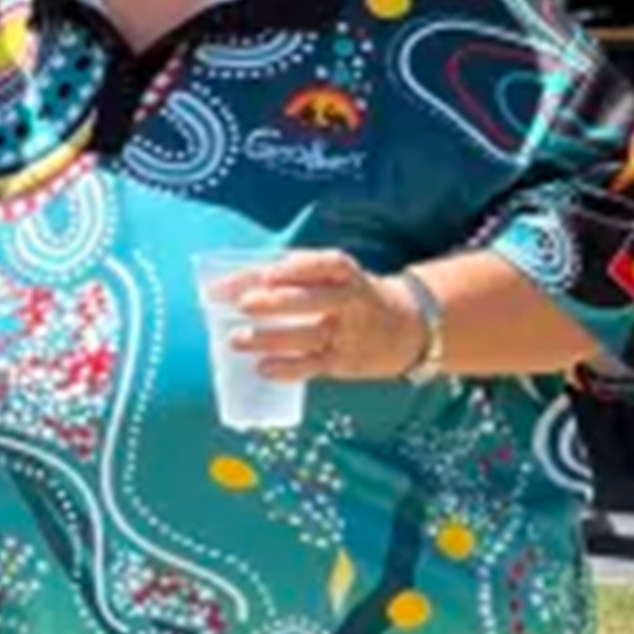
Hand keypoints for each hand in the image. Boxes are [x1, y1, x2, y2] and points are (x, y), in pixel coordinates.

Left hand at [217, 250, 427, 382]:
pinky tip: (262, 368)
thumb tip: (228, 282)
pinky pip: (314, 366)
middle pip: (315, 301)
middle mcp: (351, 303)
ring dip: (271, 339)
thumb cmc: (348, 296)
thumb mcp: (332, 278)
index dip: (299, 268)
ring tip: (236, 339)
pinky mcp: (343, 362)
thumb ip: (288, 275)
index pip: (328, 265)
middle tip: (244, 304)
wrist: (405, 329)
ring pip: (309, 337)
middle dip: (279, 302)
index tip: (268, 272)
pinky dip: (287, 369)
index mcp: (347, 275)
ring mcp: (348, 334)